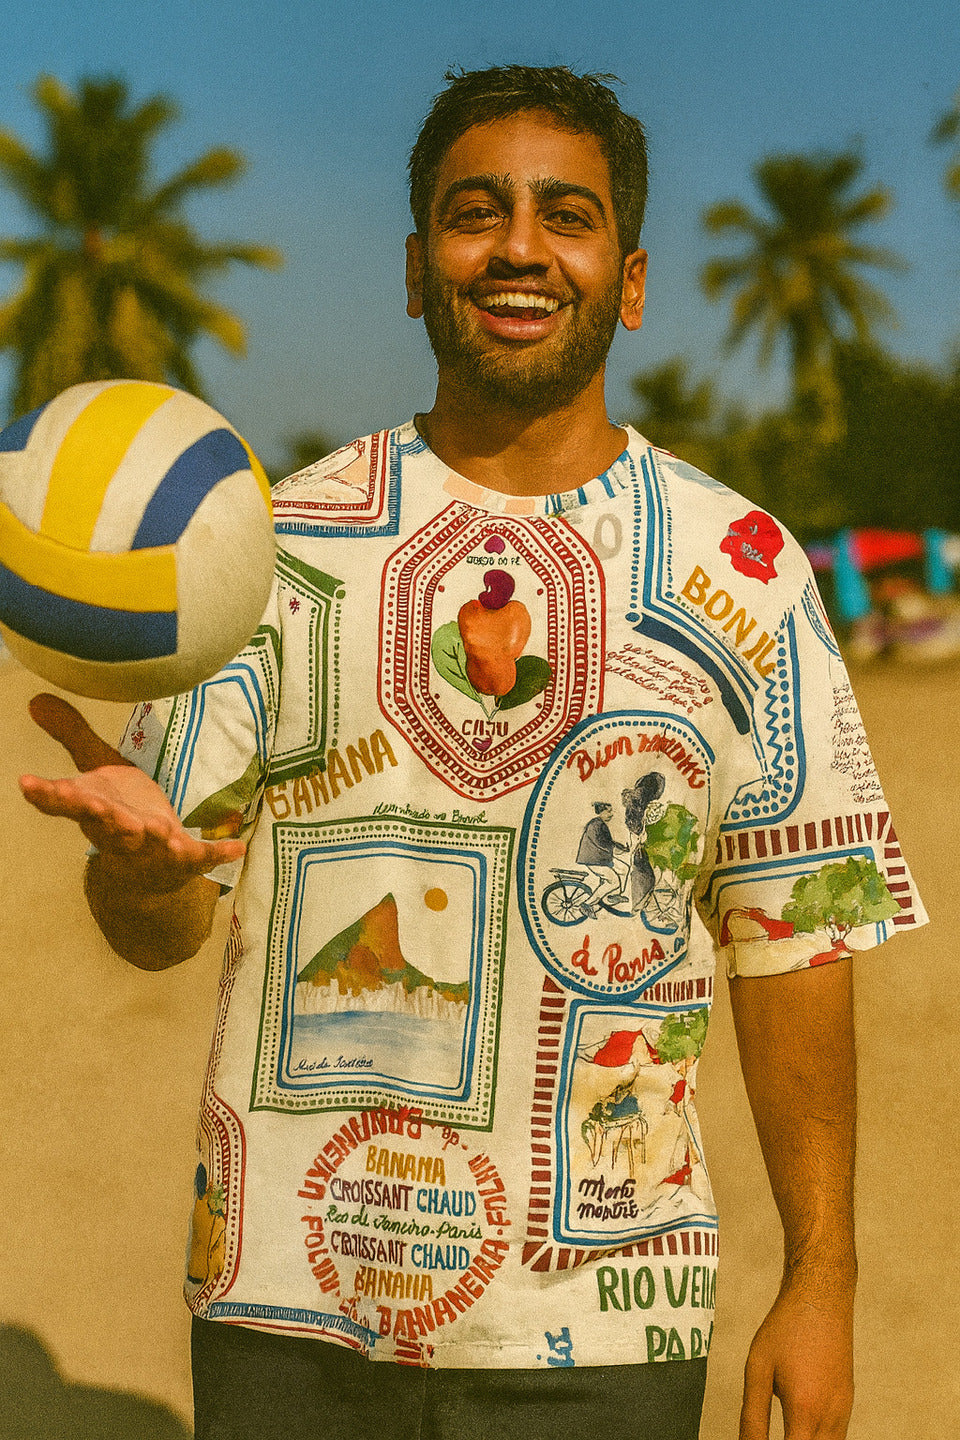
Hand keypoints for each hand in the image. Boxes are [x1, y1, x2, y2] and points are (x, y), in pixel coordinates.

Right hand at [20, 693, 244, 892]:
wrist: (145, 870)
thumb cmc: (119, 811)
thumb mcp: (97, 770)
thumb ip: (73, 735)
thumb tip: (35, 699)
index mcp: (95, 808)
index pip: (67, 802)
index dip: (48, 794)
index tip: (26, 783)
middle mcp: (118, 830)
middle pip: (107, 824)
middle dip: (104, 817)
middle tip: (97, 808)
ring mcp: (152, 848)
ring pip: (149, 844)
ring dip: (154, 838)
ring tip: (158, 829)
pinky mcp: (184, 859)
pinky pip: (201, 857)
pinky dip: (217, 853)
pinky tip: (237, 847)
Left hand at [739, 1277, 853, 1438]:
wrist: (821, 1297)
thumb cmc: (787, 1328)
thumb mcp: (758, 1369)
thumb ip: (752, 1417)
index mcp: (805, 1411)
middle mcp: (830, 1417)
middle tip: (772, 1436)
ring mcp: (844, 1410)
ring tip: (786, 1430)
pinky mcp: (848, 1402)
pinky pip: (836, 1436)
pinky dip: (819, 1439)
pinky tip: (800, 1428)